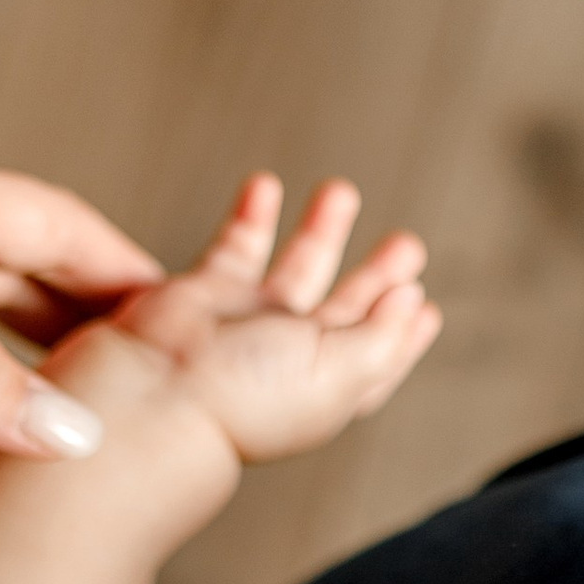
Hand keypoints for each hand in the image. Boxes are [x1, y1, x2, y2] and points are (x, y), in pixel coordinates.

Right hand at [44, 172, 439, 472]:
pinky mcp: (209, 292)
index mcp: (327, 388)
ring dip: (321, 231)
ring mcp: (249, 324)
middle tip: (405, 245)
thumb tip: (411, 299)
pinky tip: (266, 186)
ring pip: (296, 269)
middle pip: (345, 310)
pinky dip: (252, 215)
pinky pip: (237, 245)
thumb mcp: (339, 372)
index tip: (425, 304)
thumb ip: (382, 336)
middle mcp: (289, 357)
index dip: (403, 335)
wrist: (158, 390)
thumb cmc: (244, 396)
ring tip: (339, 191)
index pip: (377, 359)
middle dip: (377, 277)